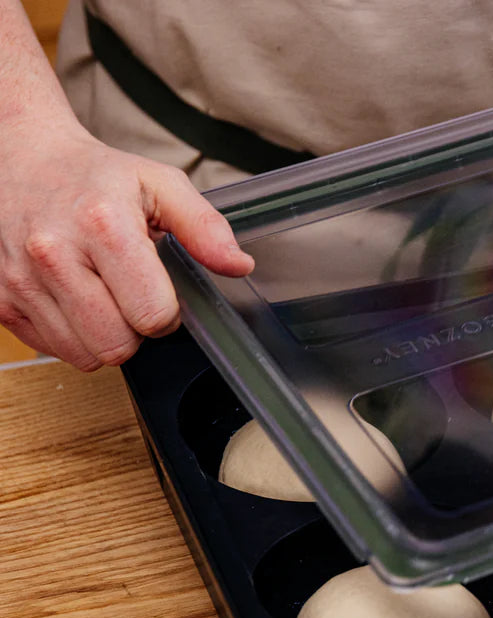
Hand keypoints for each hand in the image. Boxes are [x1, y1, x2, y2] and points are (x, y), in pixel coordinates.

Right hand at [0, 119, 253, 369]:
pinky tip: (71, 296)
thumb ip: (204, 227)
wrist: (16, 155)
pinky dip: (70, 334)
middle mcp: (53, 254)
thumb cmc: (93, 175)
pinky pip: (53, 350)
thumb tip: (238, 265)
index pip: (152, 316)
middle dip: (135, 330)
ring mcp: (19, 280)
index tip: (158, 289)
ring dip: (102, 336)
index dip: (166, 312)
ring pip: (85, 356)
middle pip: (117, 346)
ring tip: (100, 293)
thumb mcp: (159, 184)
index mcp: (102, 225)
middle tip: (130, 295)